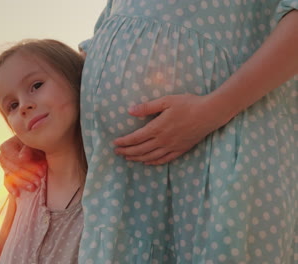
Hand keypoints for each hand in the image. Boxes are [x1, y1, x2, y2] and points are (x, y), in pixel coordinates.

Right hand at [0, 136, 46, 196]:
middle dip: (27, 173)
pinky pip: (7, 183)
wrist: (40, 153)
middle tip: (41, 177)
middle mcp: (4, 156)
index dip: (24, 162)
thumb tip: (22, 158)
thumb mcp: (35, 144)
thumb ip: (27, 149)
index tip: (40, 168)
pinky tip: (18, 194)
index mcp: (8, 146)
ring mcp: (5, 167)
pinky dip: (12, 188)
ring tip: (35, 187)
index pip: (11, 155)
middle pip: (12, 167)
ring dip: (23, 182)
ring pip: (11, 177)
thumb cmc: (36, 145)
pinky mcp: (8, 177)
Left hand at [113, 94, 228, 164]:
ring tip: (127, 158)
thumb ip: (147, 107)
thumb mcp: (166, 101)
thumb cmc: (188, 103)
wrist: (210, 113)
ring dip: (137, 158)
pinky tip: (146, 162)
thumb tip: (130, 111)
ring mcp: (172, 146)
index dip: (124, 142)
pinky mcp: (181, 149)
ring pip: (150, 156)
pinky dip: (153, 162)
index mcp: (157, 127)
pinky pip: (164, 159)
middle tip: (116, 152)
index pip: (135, 138)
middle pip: (140, 149)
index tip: (114, 143)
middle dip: (126, 151)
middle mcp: (163, 140)